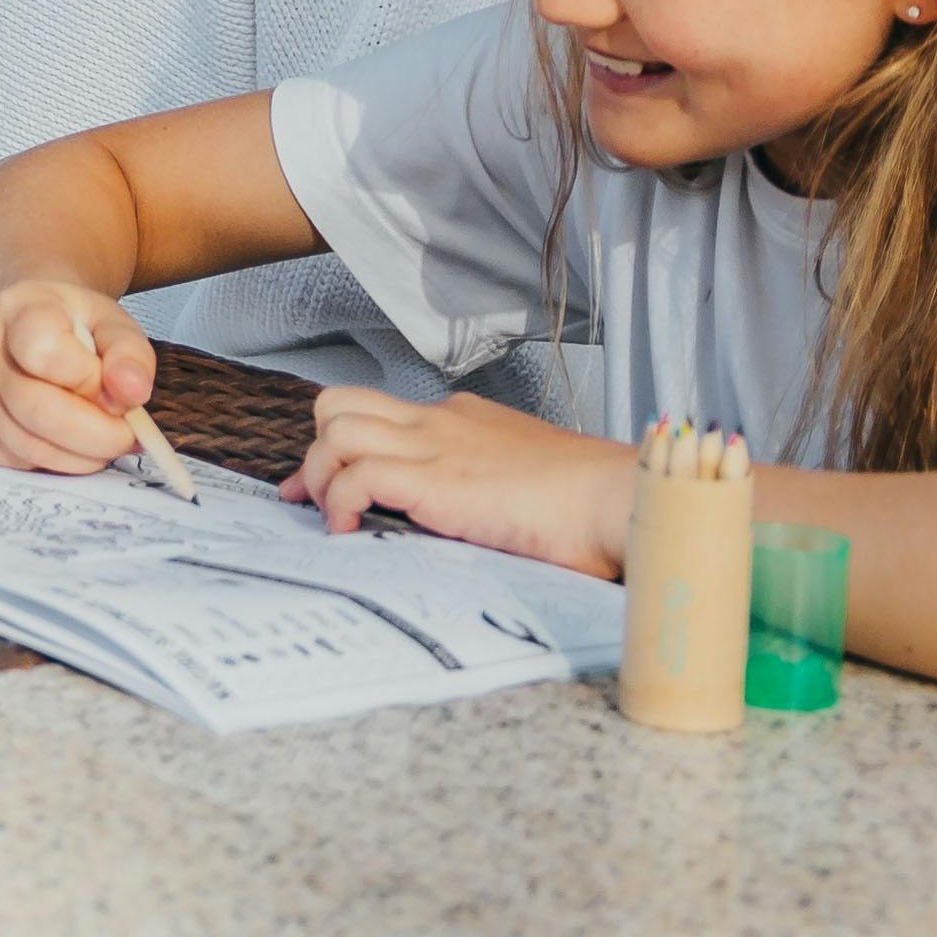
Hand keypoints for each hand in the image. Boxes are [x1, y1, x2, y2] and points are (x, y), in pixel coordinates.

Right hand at [0, 278, 157, 474]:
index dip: (90, 382)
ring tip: (104, 442)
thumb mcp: (112, 324)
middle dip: (95, 436)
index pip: (44, 352)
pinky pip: (9, 461)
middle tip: (126, 437)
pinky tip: (69, 447)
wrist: (31, 323)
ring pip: (25, 445)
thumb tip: (131, 394)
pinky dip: (50, 465)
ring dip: (78, 457)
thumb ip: (129, 354)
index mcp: (19, 309)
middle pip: (35, 409)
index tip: (121, 391)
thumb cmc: (75, 326)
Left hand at [283, 386, 629, 574]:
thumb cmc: (592, 505)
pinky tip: (350, 532)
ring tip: (334, 519)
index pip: (378, 411)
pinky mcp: (437, 480)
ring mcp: (436, 446)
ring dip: (321, 477)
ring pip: (335, 431)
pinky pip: (357, 476)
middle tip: (313, 499)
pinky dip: (340, 503)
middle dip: (316, 450)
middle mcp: (441, 422)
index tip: (327, 489)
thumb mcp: (527, 481)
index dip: (341, 445)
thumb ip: (489, 489)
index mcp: (462, 419)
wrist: (623, 498)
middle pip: (338, 404)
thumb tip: (473, 521)